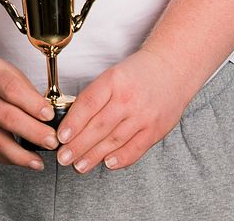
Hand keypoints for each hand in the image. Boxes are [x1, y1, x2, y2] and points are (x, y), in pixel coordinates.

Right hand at [0, 39, 58, 168]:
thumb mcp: (1, 67)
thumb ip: (22, 88)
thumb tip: (45, 112)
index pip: (12, 90)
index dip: (32, 103)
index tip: (49, 114)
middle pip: (7, 118)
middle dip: (33, 132)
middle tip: (52, 141)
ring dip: (21, 155)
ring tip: (39, 161)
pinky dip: (7, 157)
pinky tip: (21, 160)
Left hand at [55, 49, 189, 172]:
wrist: (172, 67)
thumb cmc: (138, 72)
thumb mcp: (113, 74)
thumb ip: (97, 96)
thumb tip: (74, 121)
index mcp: (114, 80)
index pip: (88, 104)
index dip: (72, 123)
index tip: (61, 137)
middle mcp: (128, 98)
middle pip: (98, 126)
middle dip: (78, 145)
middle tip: (63, 157)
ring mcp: (143, 115)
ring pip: (114, 140)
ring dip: (94, 156)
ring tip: (79, 165)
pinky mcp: (155, 129)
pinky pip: (135, 148)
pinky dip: (120, 159)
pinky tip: (107, 163)